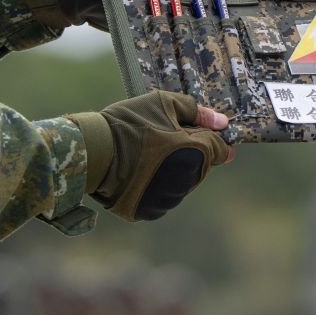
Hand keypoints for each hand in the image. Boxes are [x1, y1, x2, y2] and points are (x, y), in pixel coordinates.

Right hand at [74, 91, 231, 221]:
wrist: (93, 152)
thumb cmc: (129, 122)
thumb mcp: (163, 103)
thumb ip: (196, 111)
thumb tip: (222, 122)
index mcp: (196, 152)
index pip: (221, 150)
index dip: (215, 141)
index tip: (204, 135)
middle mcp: (187, 179)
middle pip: (201, 166)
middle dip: (190, 154)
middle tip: (164, 141)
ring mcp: (169, 198)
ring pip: (181, 183)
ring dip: (173, 171)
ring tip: (147, 156)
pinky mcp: (151, 211)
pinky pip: (162, 198)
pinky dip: (156, 187)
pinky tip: (139, 173)